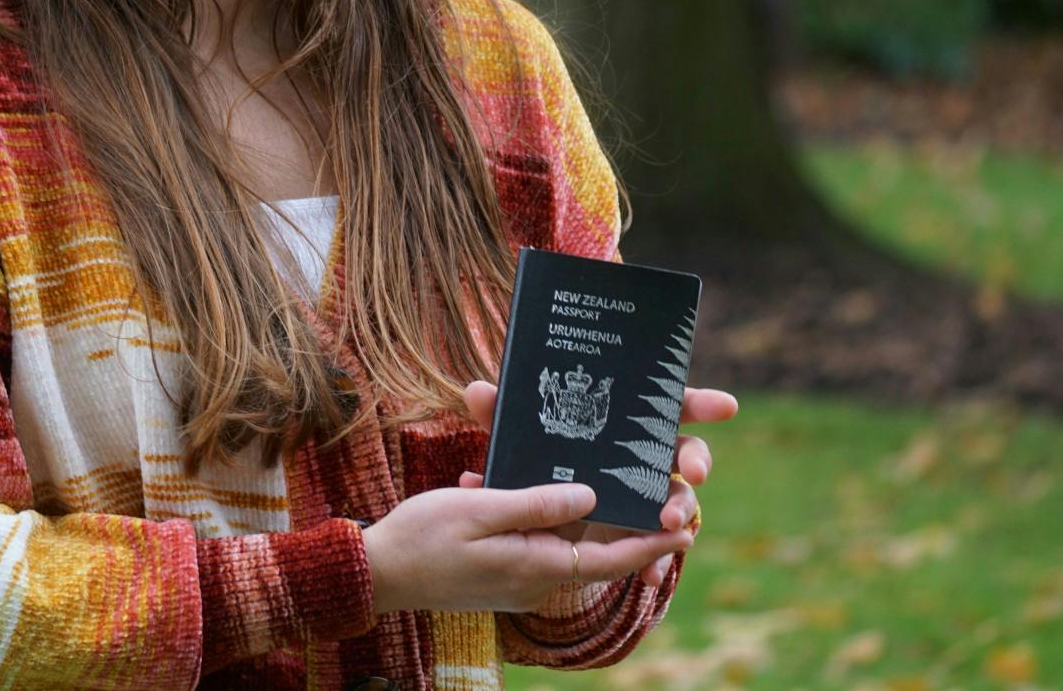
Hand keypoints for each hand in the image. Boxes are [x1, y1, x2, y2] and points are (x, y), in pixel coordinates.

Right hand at [359, 481, 689, 614]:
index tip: (687, 528)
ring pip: (567, 542)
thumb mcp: (479, 510)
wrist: (376, 573)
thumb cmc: (420, 539)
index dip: (652, 543)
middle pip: (596, 549)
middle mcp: (535, 578)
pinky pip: (538, 542)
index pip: (611, 558)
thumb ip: (536, 503)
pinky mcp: (502, 569)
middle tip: (664, 493)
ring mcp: (518, 577)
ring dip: (586, 515)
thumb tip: (591, 495)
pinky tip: (539, 487)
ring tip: (615, 484)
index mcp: (536, 566)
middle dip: (629, 523)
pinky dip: (547, 516)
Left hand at [455, 379, 738, 588]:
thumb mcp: (514, 439)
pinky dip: (656, 559)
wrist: (525, 508)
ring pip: (678, 500)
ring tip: (669, 523)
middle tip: (695, 473)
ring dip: (679, 510)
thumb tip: (476, 391)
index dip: (699, 402)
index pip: (667, 403)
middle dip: (695, 461)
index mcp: (627, 420)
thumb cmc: (531, 457)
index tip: (726, 406)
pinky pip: (656, 547)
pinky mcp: (634, 532)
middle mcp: (643, 455)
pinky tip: (652, 575)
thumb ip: (501, 416)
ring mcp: (644, 495)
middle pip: (684, 452)